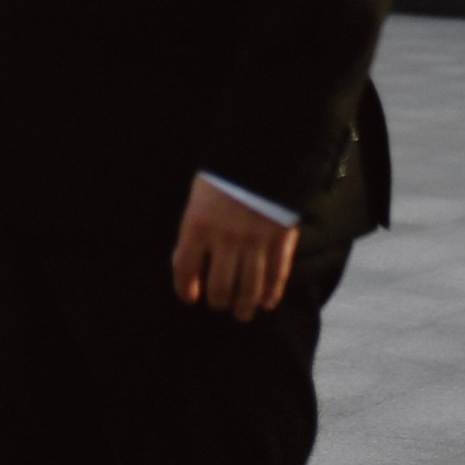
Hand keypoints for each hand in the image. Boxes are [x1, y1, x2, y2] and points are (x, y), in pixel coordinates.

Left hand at [171, 176, 299, 320]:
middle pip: (220, 288)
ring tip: (242, 313)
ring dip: (244, 307)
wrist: (263, 151)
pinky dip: (271, 295)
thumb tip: (185, 264)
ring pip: (248, 290)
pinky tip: (267, 302)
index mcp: (198, 225)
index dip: (184, 289)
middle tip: (220, 304)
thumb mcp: (198, 199)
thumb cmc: (225, 176)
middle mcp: (225, 238)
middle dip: (218, 302)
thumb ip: (192, 232)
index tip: (189, 298)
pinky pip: (275, 277)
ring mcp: (255, 242)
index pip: (185, 269)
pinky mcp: (280, 242)